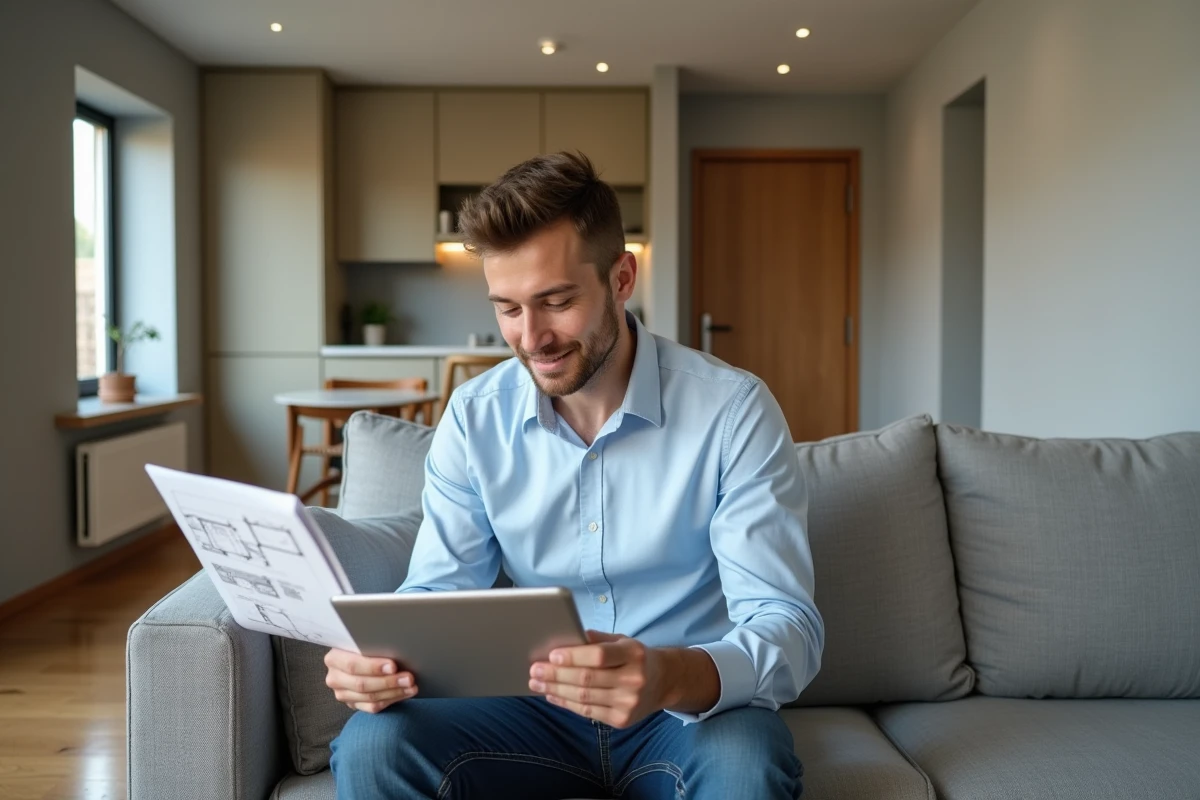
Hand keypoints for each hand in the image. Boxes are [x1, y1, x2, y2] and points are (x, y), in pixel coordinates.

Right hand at [323, 647, 417, 712]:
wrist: (361, 657)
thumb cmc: (366, 645)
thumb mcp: (365, 640)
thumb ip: (373, 644)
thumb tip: (396, 645)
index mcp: (334, 658)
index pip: (353, 665)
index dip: (373, 667)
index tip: (393, 666)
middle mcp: (334, 677)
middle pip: (362, 684)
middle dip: (388, 682)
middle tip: (408, 678)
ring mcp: (342, 693)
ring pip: (369, 697)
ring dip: (394, 692)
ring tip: (411, 686)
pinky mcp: (353, 704)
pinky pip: (373, 707)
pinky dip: (392, 700)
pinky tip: (405, 693)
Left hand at [528, 630, 669, 727]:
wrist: (664, 683)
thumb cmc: (635, 657)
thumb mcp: (623, 640)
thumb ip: (597, 639)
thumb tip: (566, 637)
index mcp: (634, 654)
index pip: (600, 656)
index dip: (574, 656)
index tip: (552, 654)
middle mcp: (633, 680)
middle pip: (587, 679)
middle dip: (556, 674)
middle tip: (534, 669)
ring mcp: (628, 703)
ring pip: (584, 697)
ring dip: (556, 690)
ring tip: (536, 683)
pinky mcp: (622, 720)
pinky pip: (587, 712)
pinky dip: (566, 703)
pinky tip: (552, 695)